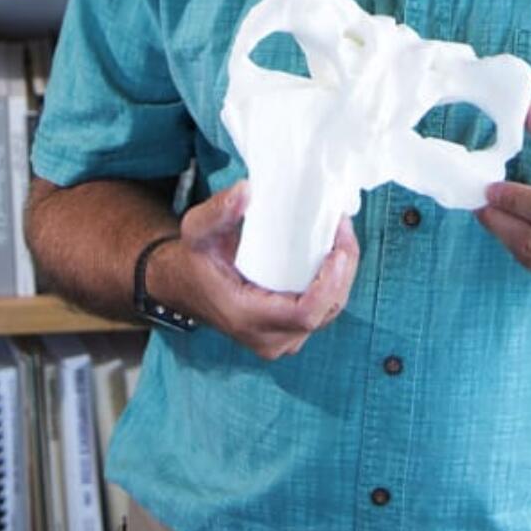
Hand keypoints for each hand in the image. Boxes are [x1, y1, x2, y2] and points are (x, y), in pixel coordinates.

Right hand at [155, 182, 360, 359]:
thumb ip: (219, 211)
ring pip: (329, 310)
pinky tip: (334, 249)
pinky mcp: (290, 331)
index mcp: (247, 317)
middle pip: (325, 310)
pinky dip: (334, 280)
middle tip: (342, 226)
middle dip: (343, 269)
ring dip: (342, 272)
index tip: (337, 251)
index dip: (328, 285)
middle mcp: (269, 338)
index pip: (304, 314)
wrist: (186, 285)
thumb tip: (246, 191)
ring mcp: (282, 339)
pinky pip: (323, 308)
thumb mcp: (196, 229)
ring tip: (340, 232)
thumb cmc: (195, 258)